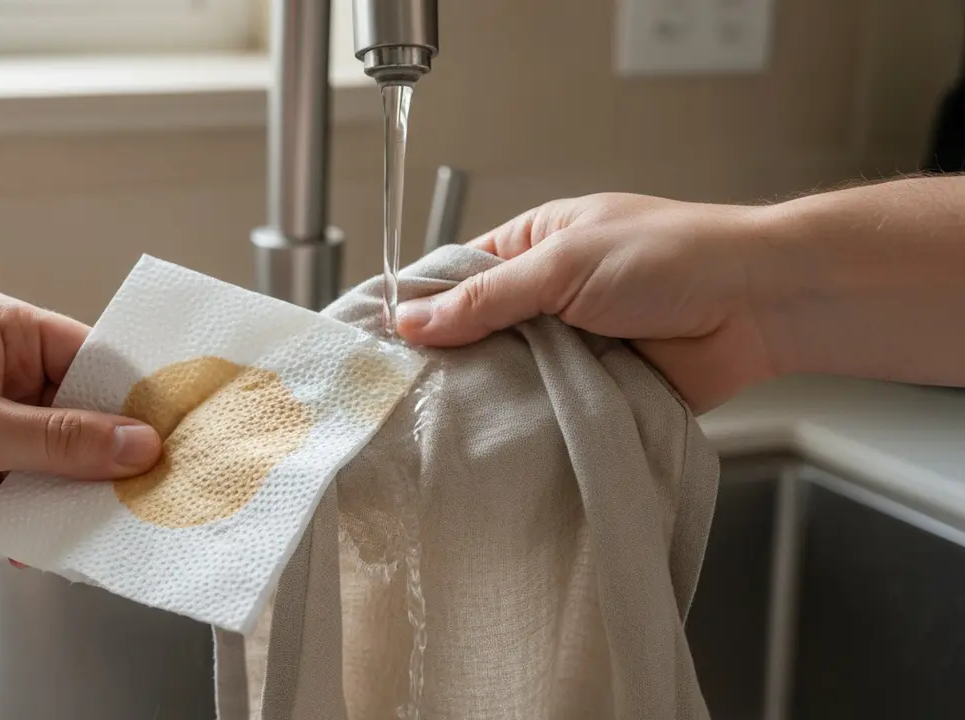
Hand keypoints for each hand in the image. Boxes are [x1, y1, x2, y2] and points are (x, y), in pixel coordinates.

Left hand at [0, 291, 160, 531]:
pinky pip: (23, 487)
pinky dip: (33, 514)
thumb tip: (137, 443)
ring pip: (55, 457)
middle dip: (106, 456)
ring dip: (68, 492)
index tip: (176, 435)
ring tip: (97, 524)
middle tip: (147, 491)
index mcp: (5, 331)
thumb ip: (60, 440)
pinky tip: (41, 540)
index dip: (136, 398)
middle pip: (81, 412)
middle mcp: (1, 371)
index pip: (95, 358)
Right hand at [396, 193, 779, 411]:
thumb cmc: (671, 258)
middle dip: (454, 363)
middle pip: (478, 335)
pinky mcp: (599, 390)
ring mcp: (574, 346)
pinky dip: (534, 424)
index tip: (381, 347)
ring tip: (448, 429)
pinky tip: (502, 444)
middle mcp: (549, 297)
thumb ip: (486, 298)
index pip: (458, 277)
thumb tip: (411, 319)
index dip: (421, 309)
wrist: (759, 306)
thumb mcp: (563, 264)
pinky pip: (552, 411)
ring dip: (496, 397)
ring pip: (512, 378)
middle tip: (409, 400)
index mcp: (535, 247)